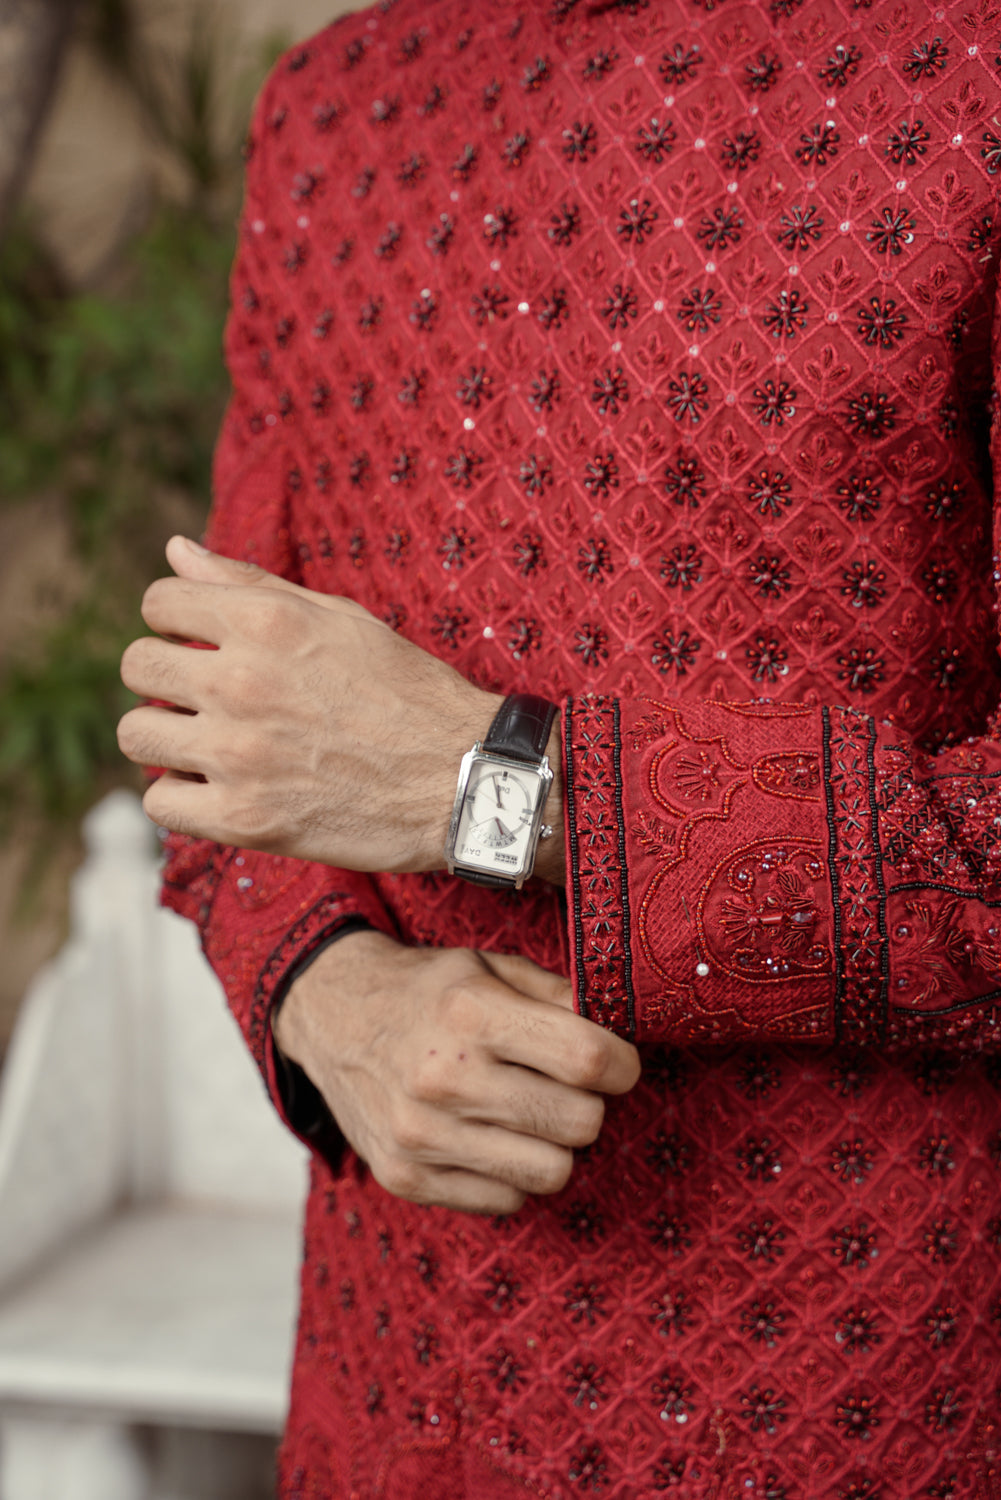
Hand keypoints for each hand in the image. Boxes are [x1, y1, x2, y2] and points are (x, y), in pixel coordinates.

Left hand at [117, 538, 565, 874]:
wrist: (466, 780)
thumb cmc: (409, 694)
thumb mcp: (340, 618)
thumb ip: (250, 582)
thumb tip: (174, 550)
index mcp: (267, 620)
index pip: (158, 602)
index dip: (176, 621)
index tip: (203, 643)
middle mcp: (243, 680)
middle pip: (136, 664)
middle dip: (166, 676)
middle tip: (208, 698)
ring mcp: (238, 753)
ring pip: (136, 734)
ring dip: (166, 736)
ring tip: (210, 744)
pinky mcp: (243, 819)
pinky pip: (159, 801)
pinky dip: (183, 797)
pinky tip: (222, 789)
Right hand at [274, 930, 640, 1214]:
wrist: (333, 1015)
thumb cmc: (428, 990)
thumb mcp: (490, 966)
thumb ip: (559, 995)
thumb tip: (622, 1032)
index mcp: (470, 1011)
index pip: (587, 1059)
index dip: (621, 1064)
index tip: (615, 1061)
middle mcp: (443, 1076)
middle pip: (580, 1124)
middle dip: (590, 1104)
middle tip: (566, 1086)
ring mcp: (420, 1135)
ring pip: (552, 1173)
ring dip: (554, 1144)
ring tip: (530, 1113)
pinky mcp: (405, 1177)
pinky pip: (506, 1200)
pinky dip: (512, 1172)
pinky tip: (491, 1136)